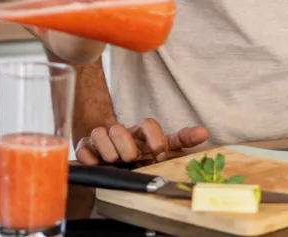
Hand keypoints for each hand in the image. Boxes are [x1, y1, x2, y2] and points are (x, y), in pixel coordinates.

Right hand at [74, 117, 211, 165]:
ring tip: (114, 162)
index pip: (148, 124)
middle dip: (127, 148)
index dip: (155, 139)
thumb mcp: (163, 148)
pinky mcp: (86, 148)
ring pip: (100, 134)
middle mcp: (122, 133)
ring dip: (109, 152)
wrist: (115, 162)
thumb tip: (204, 132)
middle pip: (120, 129)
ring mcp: (102, 139)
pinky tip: (98, 163)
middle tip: (131, 159)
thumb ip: (182, 140)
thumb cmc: (142, 155)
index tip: (159, 154)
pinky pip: (83, 149)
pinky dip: (90, 157)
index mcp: (142, 133)